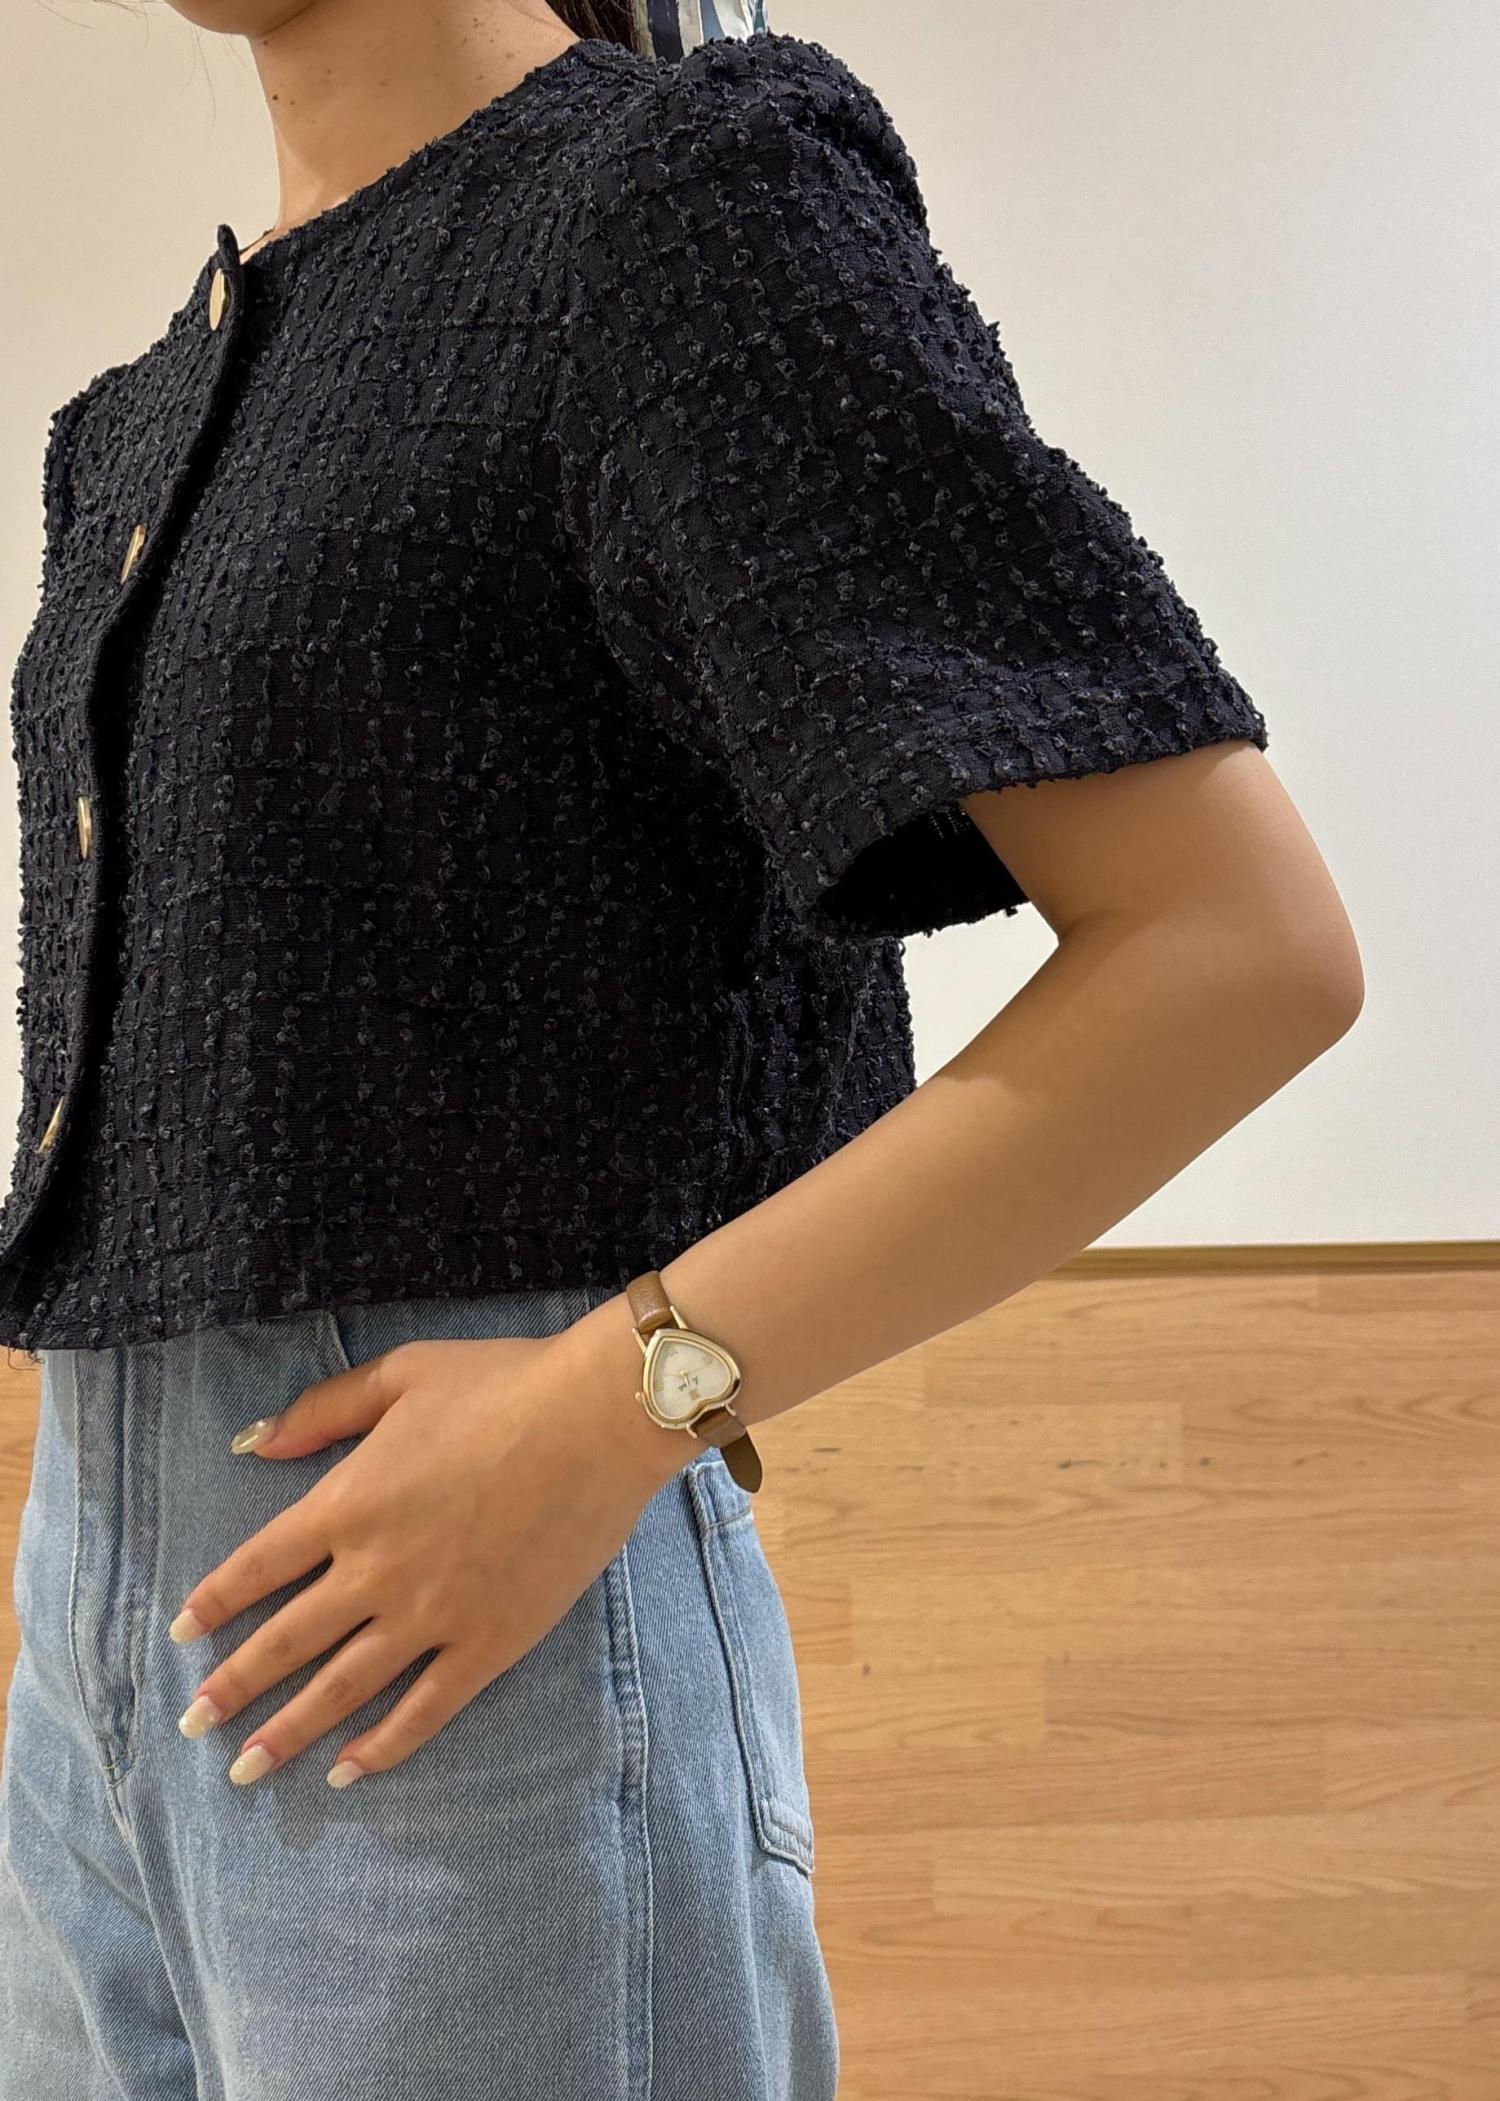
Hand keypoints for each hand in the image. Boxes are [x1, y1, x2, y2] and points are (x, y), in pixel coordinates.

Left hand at [167, 1320, 686, 1787]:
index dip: (214, 1602)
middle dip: (232, 1687)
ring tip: (246, 1769)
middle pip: (286, 1641)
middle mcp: (376, 1570)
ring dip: (288, 1732)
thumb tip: (255, 1444)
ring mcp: (432, 1615)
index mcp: (348, 1502)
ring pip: (343, 1688)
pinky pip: (425, 1708)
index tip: (182, 1635)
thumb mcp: (401, 1374)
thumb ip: (324, 1410)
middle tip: (193, 1724)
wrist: (596, 1420)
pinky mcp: (489, 1643)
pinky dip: (383, 1746)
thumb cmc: (502, 1384)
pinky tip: (350, 1771)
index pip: (258, 1566)